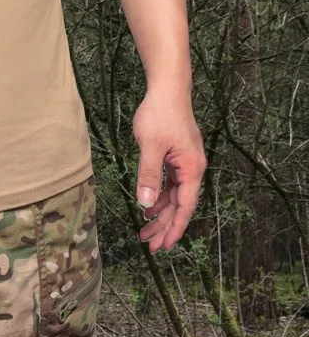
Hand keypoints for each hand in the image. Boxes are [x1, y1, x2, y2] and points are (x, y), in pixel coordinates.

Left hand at [133, 85, 205, 252]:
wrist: (167, 90)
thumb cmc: (160, 115)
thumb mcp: (151, 147)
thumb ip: (148, 176)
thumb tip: (145, 204)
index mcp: (191, 169)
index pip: (185, 206)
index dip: (174, 228)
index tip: (165, 245)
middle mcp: (192, 169)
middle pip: (180, 206)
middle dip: (165, 227)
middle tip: (151, 246)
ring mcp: (184, 164)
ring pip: (173, 197)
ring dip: (160, 215)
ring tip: (144, 232)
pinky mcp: (176, 159)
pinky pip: (169, 185)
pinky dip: (159, 198)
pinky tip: (148, 208)